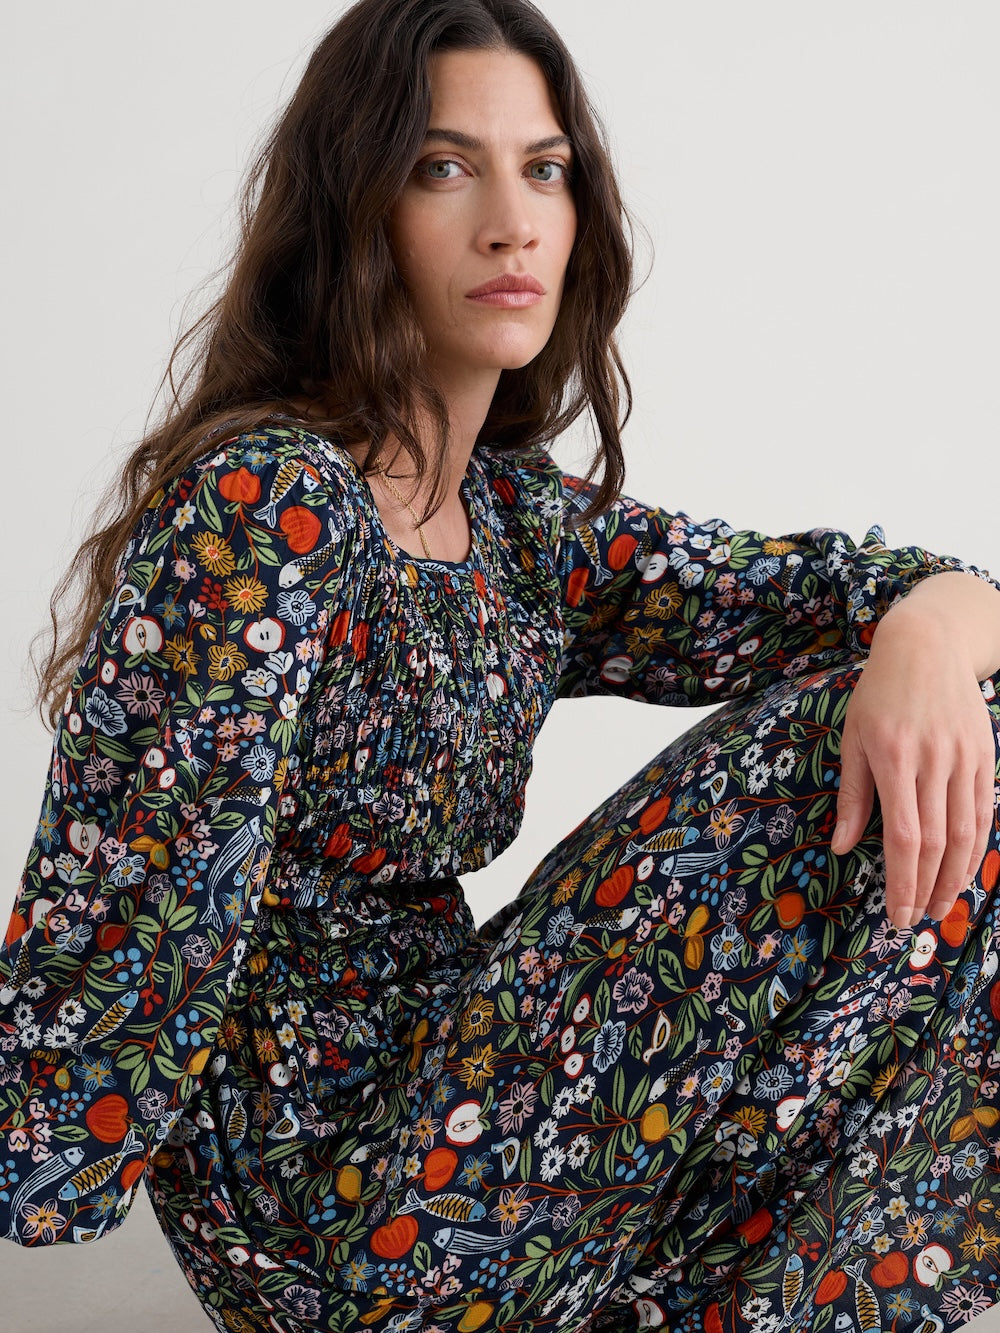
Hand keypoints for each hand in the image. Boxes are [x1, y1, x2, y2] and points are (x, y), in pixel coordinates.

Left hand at [831, 602, 995, 929]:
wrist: (926, 647)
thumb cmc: (879, 695)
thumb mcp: (853, 739)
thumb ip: (851, 796)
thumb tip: (842, 848)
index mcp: (893, 757)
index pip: (902, 836)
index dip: (901, 882)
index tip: (894, 914)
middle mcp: (933, 761)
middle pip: (935, 842)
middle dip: (924, 889)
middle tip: (912, 919)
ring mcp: (964, 759)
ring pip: (966, 833)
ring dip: (953, 878)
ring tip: (937, 907)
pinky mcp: (985, 756)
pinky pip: (984, 813)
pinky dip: (976, 848)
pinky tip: (963, 872)